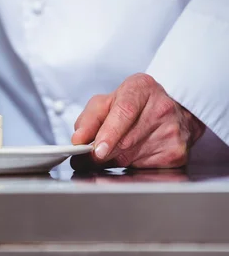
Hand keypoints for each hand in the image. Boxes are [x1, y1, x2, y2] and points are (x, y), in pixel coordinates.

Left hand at [72, 73, 204, 167]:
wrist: (175, 111)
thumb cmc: (137, 104)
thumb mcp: (109, 101)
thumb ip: (89, 118)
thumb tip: (78, 140)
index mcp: (142, 88)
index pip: (124, 112)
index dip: (109, 133)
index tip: (96, 149)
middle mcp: (161, 108)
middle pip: (126, 140)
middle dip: (104, 151)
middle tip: (92, 154)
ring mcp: (172, 132)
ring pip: (132, 157)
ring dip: (118, 158)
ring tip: (120, 147)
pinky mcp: (177, 153)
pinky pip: (144, 167)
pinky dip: (133, 165)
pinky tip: (137, 152)